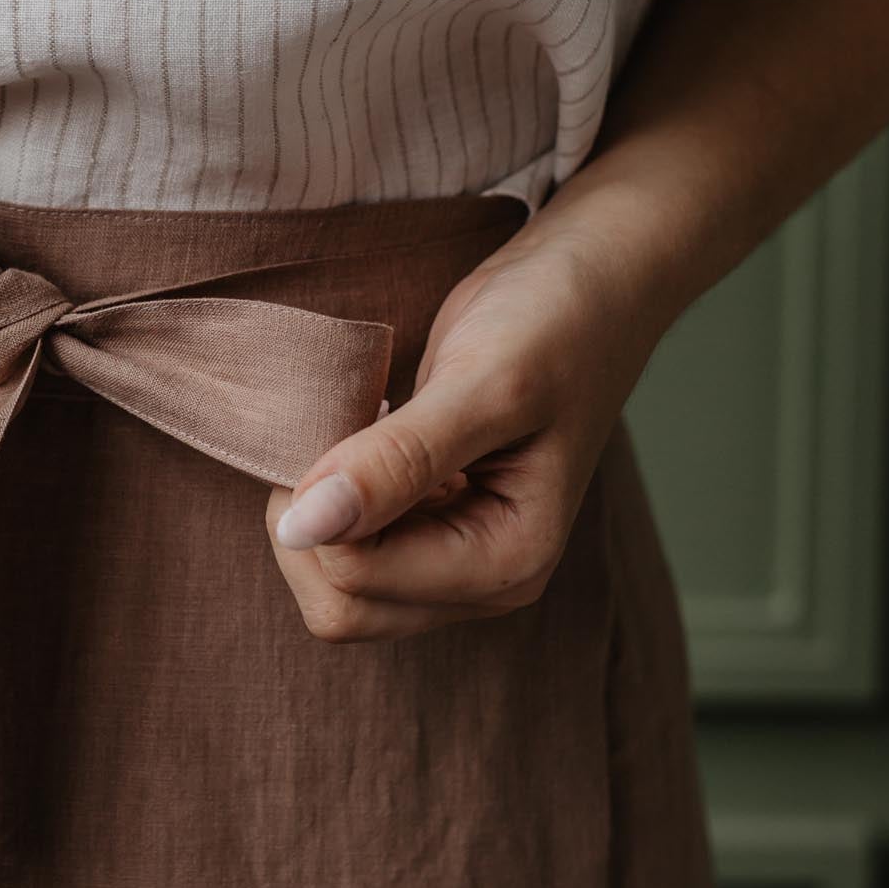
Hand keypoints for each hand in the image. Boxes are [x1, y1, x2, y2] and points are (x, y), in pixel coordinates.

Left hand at [264, 221, 667, 640]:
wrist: (585, 282)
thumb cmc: (555, 324)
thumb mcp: (482, 385)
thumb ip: (396, 461)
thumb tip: (303, 528)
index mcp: (508, 563)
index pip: (356, 581)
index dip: (320, 507)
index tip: (345, 420)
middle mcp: (480, 579)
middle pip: (341, 605)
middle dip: (311, 523)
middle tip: (338, 428)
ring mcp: (452, 557)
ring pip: (335, 579)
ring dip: (318, 506)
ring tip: (358, 427)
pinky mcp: (429, 526)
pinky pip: (349, 542)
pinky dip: (333, 493)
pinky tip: (367, 435)